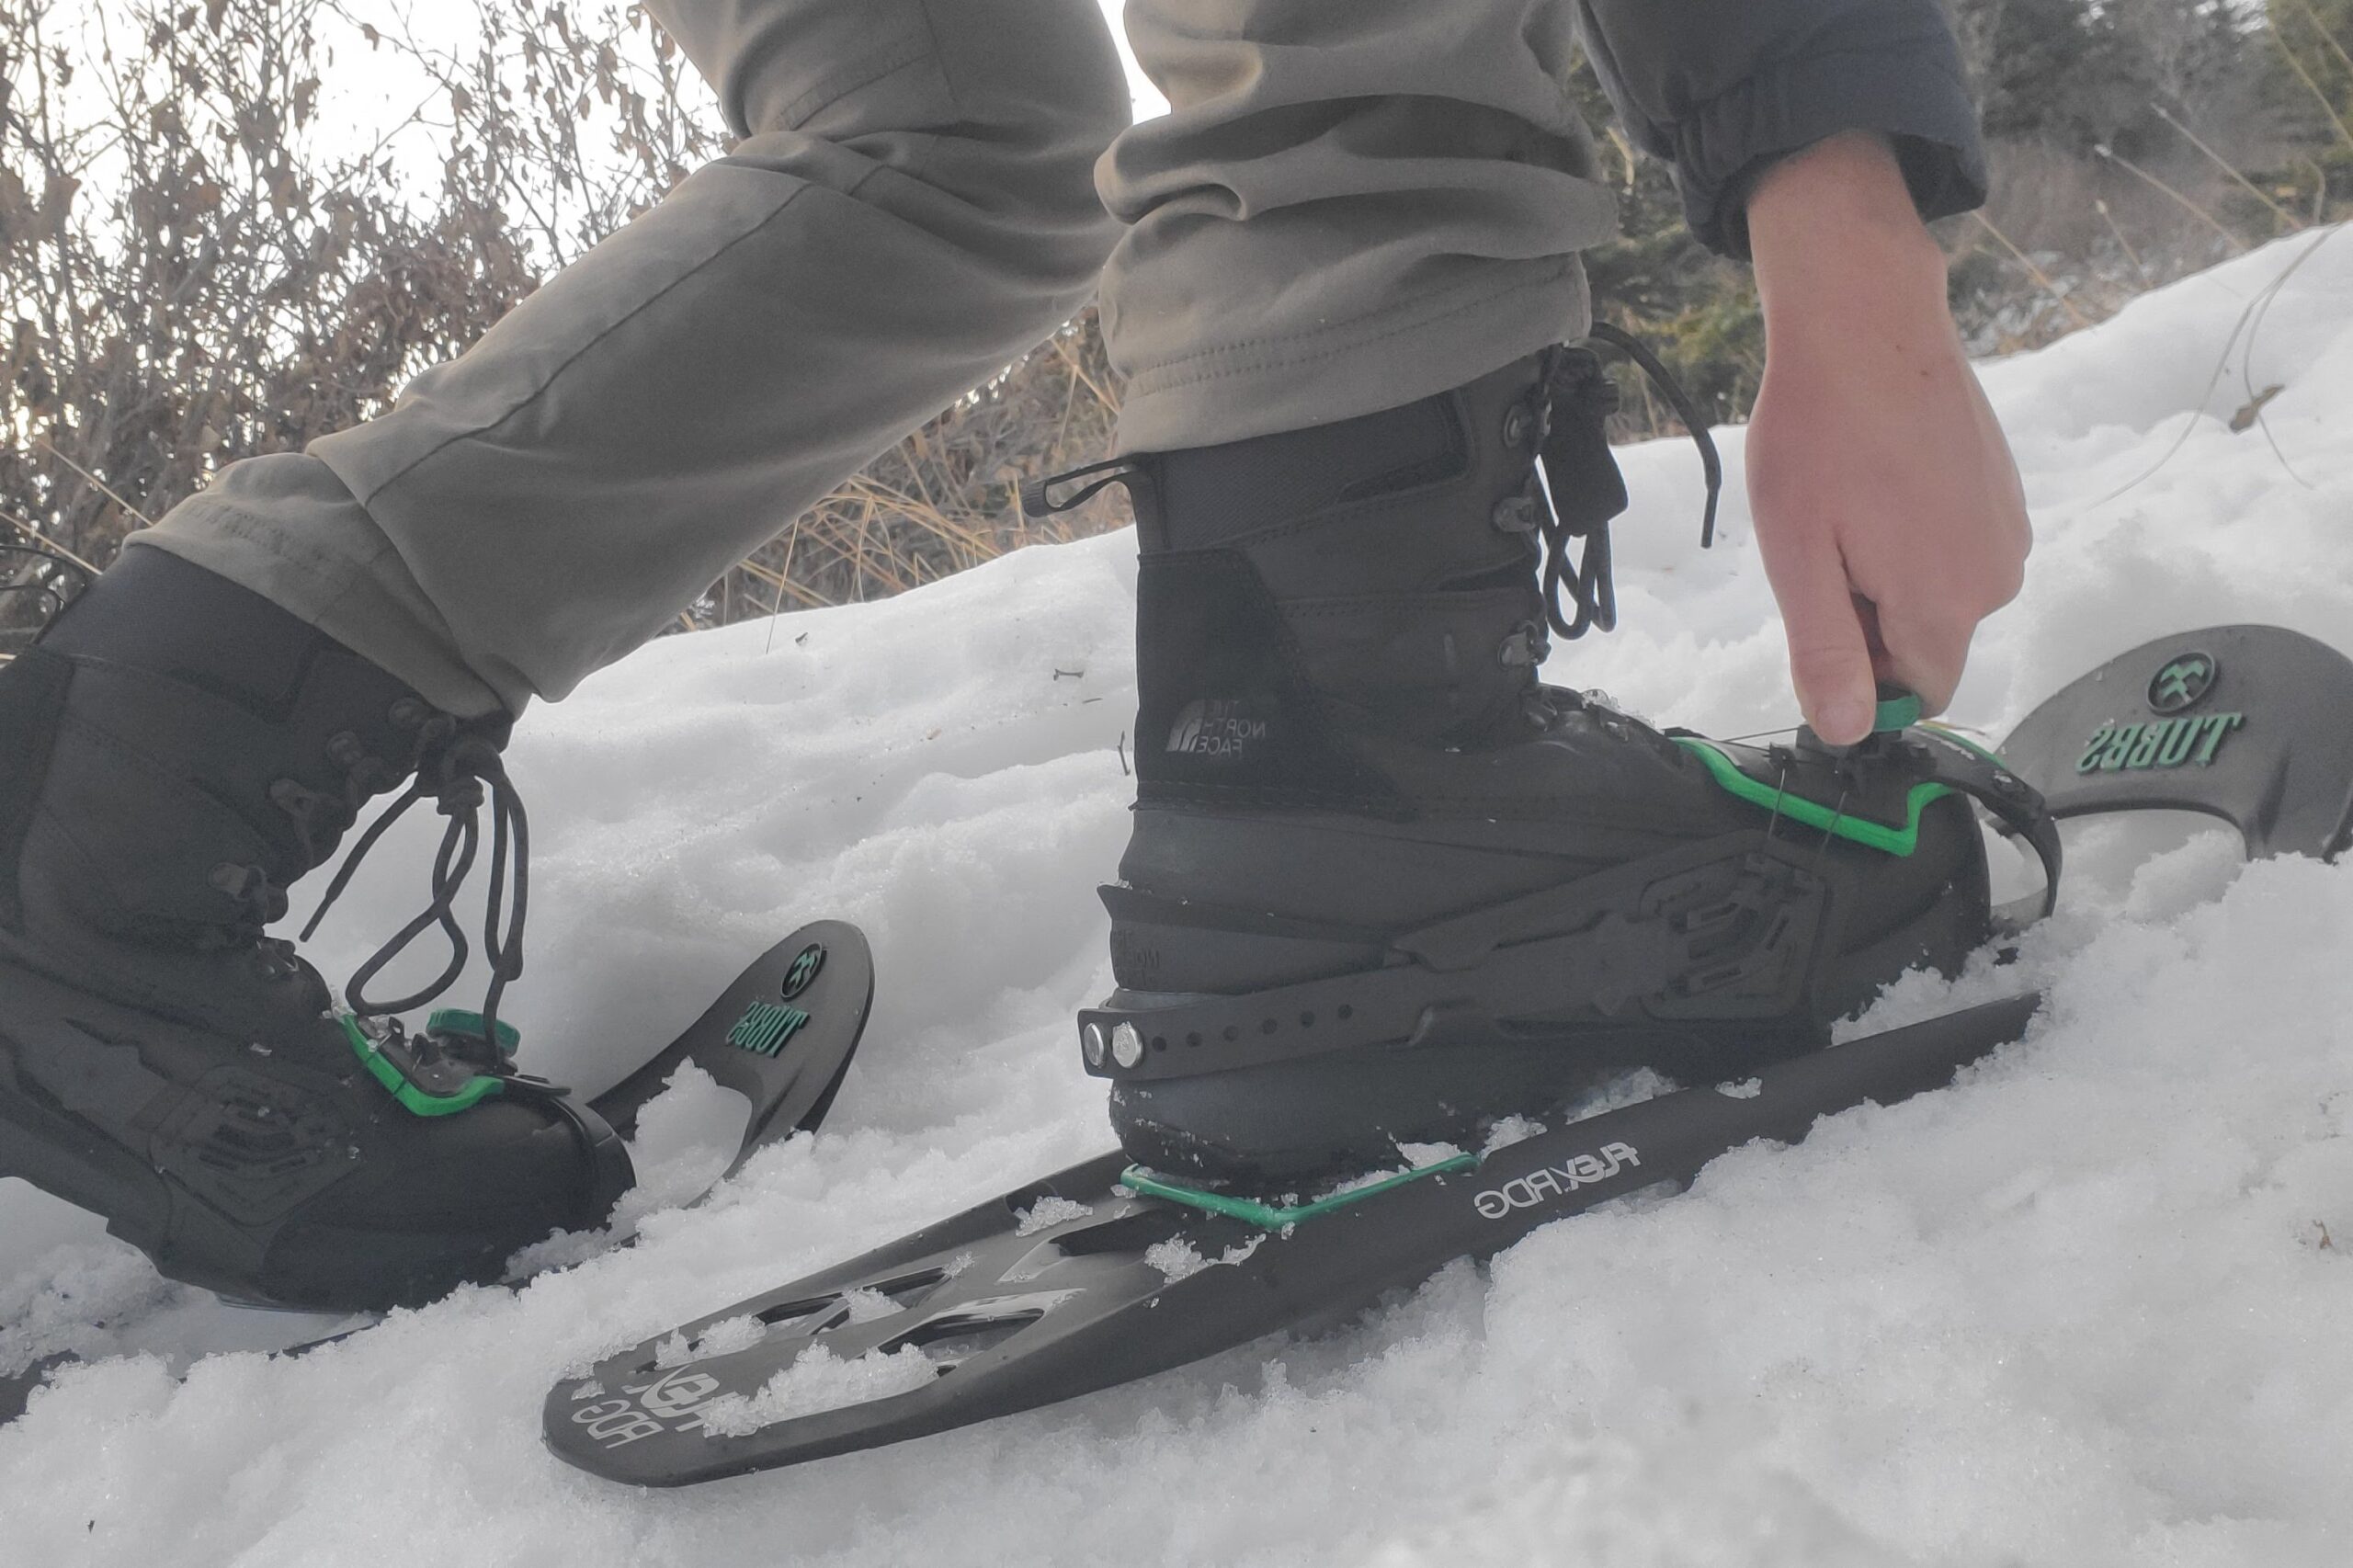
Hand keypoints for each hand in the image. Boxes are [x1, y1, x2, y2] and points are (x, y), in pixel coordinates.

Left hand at [1742, 132, 2029, 743]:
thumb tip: (1848, 731)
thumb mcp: (1799, 557)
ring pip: (1940, 592)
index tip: (1826, 614)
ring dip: (1890, 571)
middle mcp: (1999, 574)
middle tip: (1827, 544)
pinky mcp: (2005, 490)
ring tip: (1851, 504)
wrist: (1866, 322)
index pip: (1922, 691)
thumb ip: (1827, 654)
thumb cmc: (1821, 434)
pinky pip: (1956, 545)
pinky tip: (1881, 479)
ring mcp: (2010, 527)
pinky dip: (1915, 531)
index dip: (1867, 675)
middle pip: (1930, 641)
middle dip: (1873, 616)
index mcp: (1948, 603)